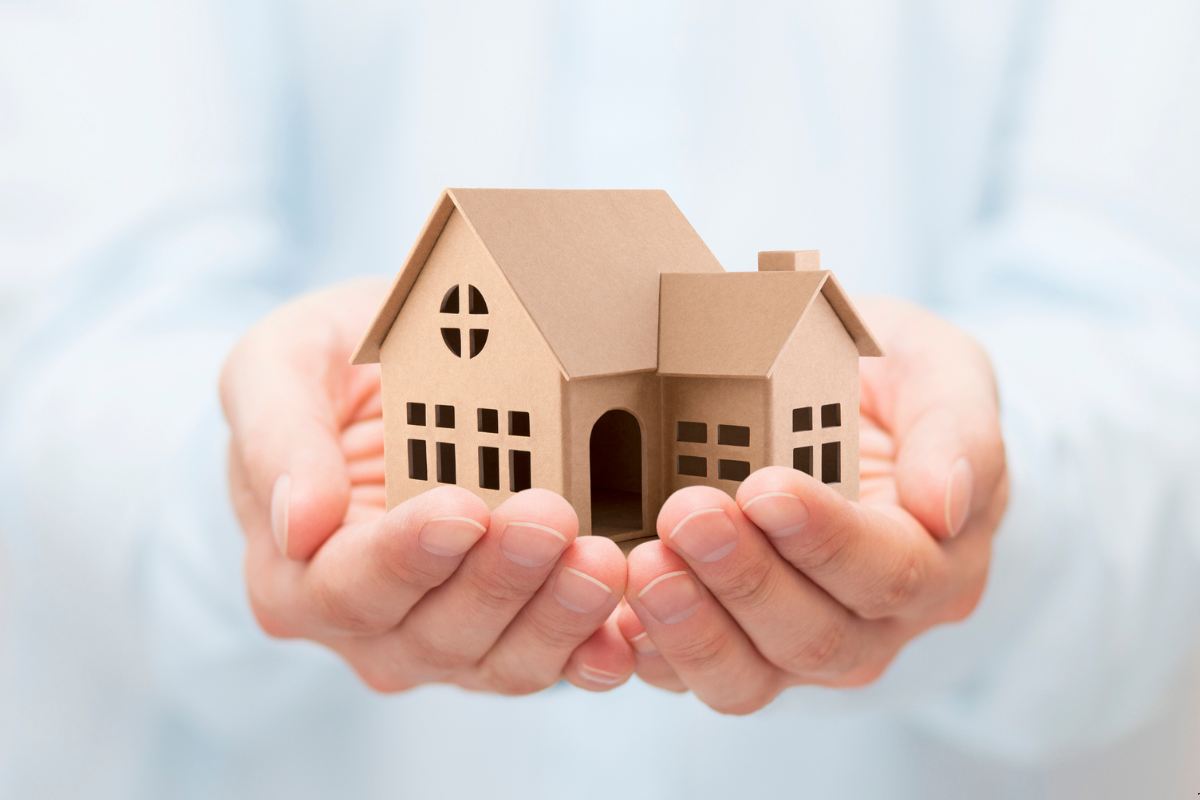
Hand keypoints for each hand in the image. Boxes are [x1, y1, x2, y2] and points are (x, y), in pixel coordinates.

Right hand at [220, 278, 633, 693]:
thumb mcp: (276, 365)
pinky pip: (552, 663)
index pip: (345, 587)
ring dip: (556, 617)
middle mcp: (368, 626)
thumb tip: (295, 524)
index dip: (406, 556)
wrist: (391, 375)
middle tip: (552, 517)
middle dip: (498, 579)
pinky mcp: (510, 632)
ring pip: (499, 659)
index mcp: (294, 573)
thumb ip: (278, 437)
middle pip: (432, 633)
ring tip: (603, 559)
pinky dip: (591, 655)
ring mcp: (442, 639)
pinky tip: (626, 635)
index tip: (462, 510)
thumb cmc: (325, 369)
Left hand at [618, 298, 1007, 711]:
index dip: (825, 537)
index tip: (766, 487)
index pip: (887, 570)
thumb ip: (958, 429)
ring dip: (691, 626)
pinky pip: (688, 675)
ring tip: (643, 564)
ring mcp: (795, 647)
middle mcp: (871, 625)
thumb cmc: (895, 389)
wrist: (843, 412)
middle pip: (812, 633)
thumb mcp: (942, 372)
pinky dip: (647, 653)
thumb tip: (946, 503)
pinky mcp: (729, 647)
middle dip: (744, 577)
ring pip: (748, 675)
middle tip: (687, 514)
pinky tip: (613, 614)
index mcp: (936, 564)